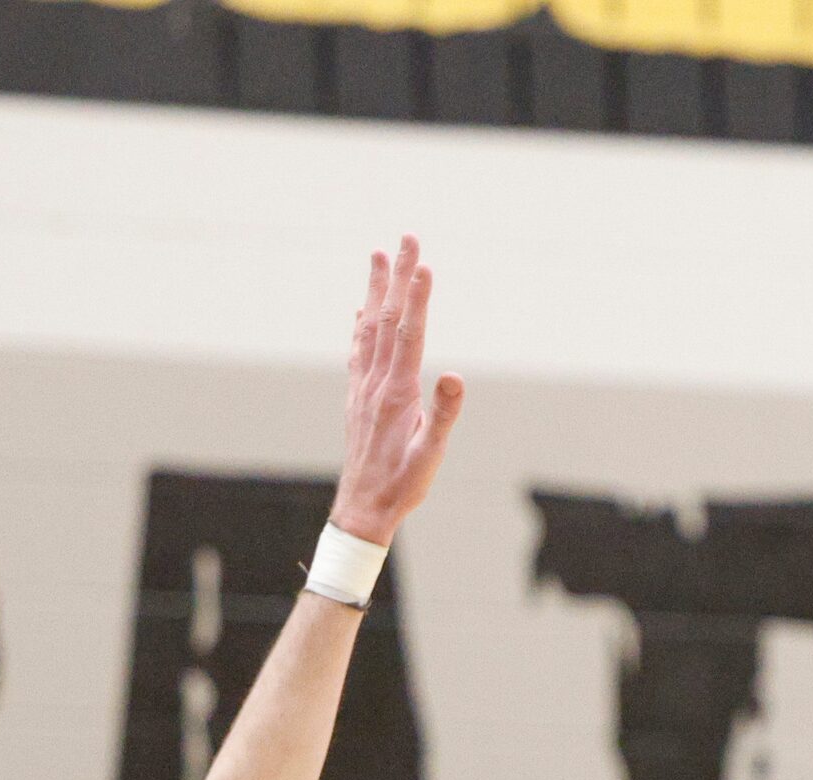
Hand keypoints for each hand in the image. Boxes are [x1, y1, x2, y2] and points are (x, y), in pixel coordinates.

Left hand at [328, 236, 464, 545]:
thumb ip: (443, 414)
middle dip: (398, 277)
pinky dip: (361, 325)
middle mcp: (376, 383)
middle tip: (406, 238)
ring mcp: (363, 388)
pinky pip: (358, 351)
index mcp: (398, 393)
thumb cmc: (402, 485)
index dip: (417, 298)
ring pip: (369, 328)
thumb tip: (455, 376)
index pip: (409, 334)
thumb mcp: (432, 455)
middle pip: (388, 319)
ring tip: (378, 256)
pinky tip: (361, 311)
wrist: (363, 508)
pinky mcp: (357, 398)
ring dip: (376, 290)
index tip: (424, 264)